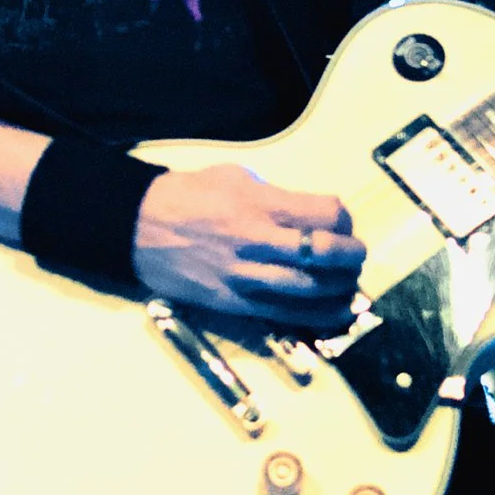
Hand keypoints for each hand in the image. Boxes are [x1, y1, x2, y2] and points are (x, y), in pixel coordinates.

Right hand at [133, 164, 363, 324]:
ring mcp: (245, 276)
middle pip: (324, 254)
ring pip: (310, 290)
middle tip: (356, 256)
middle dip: (351, 256)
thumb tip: (308, 213)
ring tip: (350, 284)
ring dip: (340, 289)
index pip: (324, 214)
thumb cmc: (186, 196)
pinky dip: (316, 316)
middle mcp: (256, 241)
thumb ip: (274, 196)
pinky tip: (334, 312)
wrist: (137, 228)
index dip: (343, 219)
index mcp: (258, 204)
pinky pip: (284, 315)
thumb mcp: (233, 177)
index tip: (343, 222)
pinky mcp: (234, 303)